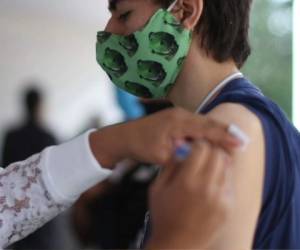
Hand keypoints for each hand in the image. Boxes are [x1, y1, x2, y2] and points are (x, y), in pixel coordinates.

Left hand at [90, 107, 240, 168]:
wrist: (125, 137)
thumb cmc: (141, 146)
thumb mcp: (161, 155)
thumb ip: (182, 155)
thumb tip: (200, 154)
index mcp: (177, 122)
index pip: (206, 128)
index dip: (224, 136)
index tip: (240, 143)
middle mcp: (180, 114)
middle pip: (208, 123)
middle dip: (225, 132)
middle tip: (244, 142)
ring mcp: (178, 115)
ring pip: (203, 123)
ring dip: (217, 132)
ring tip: (234, 141)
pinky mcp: (176, 119)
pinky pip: (196, 125)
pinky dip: (206, 132)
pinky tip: (214, 139)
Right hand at [147, 140, 234, 248]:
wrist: (177, 245)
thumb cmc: (163, 215)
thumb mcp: (157, 188)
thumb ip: (170, 166)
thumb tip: (182, 148)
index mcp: (187, 181)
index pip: (202, 148)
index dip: (198, 143)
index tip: (194, 145)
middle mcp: (207, 188)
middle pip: (218, 154)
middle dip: (210, 149)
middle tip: (203, 152)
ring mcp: (221, 198)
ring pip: (227, 166)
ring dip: (218, 160)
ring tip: (208, 165)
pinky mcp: (228, 207)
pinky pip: (230, 182)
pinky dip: (222, 176)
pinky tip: (212, 181)